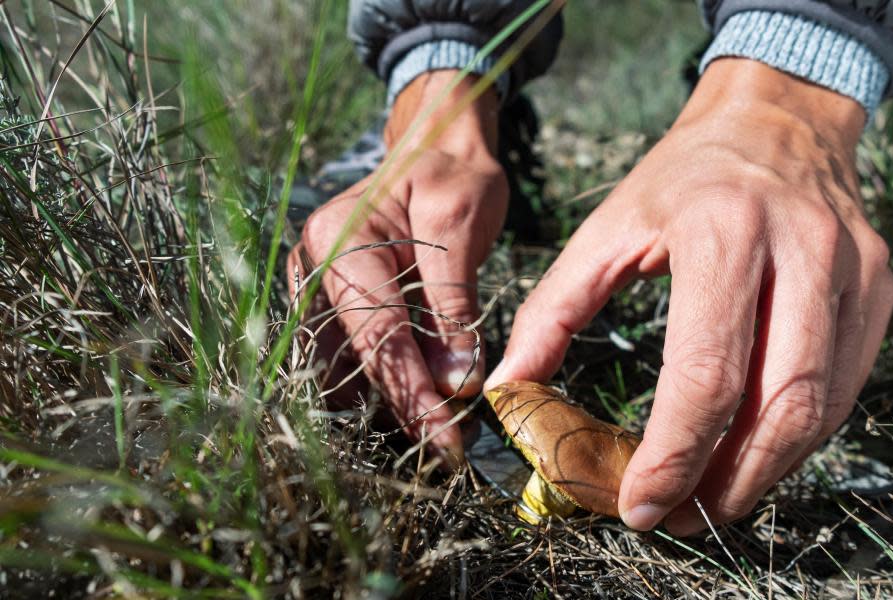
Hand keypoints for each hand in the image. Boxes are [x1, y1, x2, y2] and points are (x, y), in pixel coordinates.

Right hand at [288, 71, 506, 464]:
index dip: (412, 395)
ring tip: (438, 430)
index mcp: (340, 244)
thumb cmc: (452, 175)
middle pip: (353, 360)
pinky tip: (419, 400)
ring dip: (388, 400)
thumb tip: (455, 383)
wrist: (437, 145)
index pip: (378, 336)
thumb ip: (453, 306)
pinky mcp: (334, 299)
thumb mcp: (461, 228)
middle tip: (446, 448)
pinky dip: (384, 379)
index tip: (447, 442)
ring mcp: (318, 285)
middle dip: (400, 407)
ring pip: (345, 365)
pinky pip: (351, 352)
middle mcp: (314, 268)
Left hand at [485, 58, 892, 532]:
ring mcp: (853, 270)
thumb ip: (551, 308)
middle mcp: (801, 250)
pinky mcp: (880, 287)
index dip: (673, 455)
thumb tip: (508, 388)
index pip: (706, 374)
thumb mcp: (606, 227)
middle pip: (778, 404)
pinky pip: (847, 387)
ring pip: (822, 408)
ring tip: (713, 497)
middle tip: (681, 517)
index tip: (639, 505)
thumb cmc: (682, 178)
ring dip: (767, 471)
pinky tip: (755, 450)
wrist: (777, 118)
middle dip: (727, 482)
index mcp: (721, 231)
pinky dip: (800, 435)